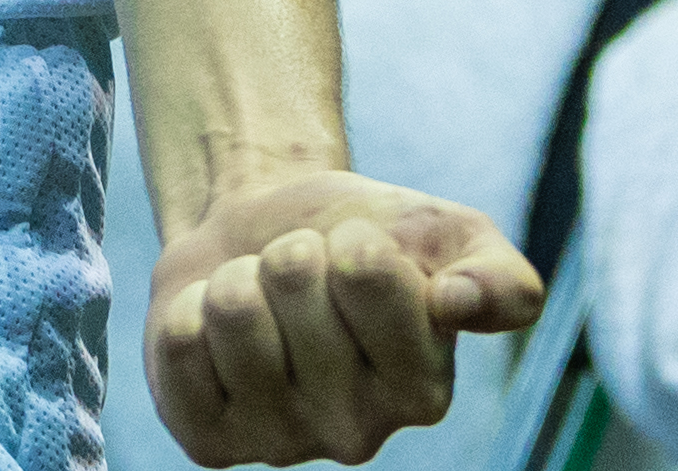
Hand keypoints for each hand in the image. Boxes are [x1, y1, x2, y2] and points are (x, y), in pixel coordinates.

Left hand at [142, 166, 544, 467]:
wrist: (266, 240)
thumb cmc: (363, 235)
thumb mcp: (449, 235)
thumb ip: (497, 276)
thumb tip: (462, 300)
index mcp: (424, 390)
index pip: (365, 269)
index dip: (355, 236)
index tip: (361, 250)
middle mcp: (357, 433)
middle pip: (294, 277)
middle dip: (291, 250)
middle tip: (302, 272)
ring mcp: (280, 443)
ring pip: (233, 310)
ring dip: (238, 276)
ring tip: (259, 295)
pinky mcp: (210, 441)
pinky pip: (181, 346)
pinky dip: (188, 310)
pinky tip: (215, 329)